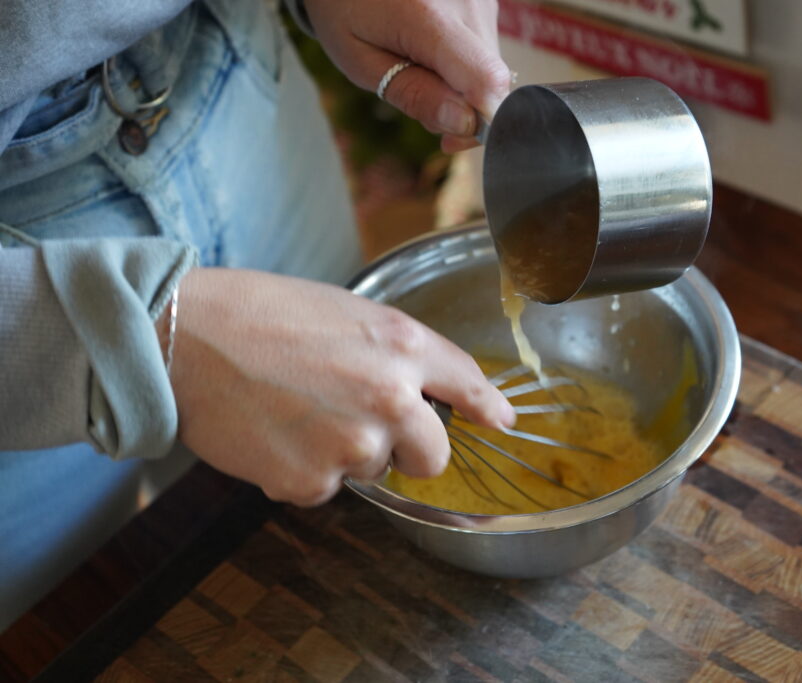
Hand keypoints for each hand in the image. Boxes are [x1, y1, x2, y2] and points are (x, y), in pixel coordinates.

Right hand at [166, 267, 514, 505]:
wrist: (184, 337)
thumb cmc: (259, 313)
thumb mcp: (346, 312)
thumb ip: (397, 352)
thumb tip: (426, 389)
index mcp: (402, 344)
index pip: (467, 383)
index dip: (489, 407)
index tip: (502, 422)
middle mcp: (391, 397)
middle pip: (433, 456)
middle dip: (408, 450)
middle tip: (358, 422)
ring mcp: (353, 444)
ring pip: (373, 471)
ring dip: (344, 454)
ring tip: (297, 411)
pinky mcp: (312, 480)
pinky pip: (325, 490)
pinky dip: (302, 470)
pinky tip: (273, 433)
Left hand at [304, 0, 511, 152]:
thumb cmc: (345, 10)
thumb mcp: (361, 61)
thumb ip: (413, 93)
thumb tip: (464, 125)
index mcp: (429, 17)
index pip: (485, 79)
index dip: (480, 121)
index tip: (451, 138)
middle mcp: (467, 3)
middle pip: (490, 81)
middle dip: (461, 108)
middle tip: (419, 101)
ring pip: (489, 68)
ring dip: (461, 85)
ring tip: (420, 66)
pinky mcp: (486, 0)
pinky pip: (485, 50)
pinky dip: (463, 64)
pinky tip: (432, 52)